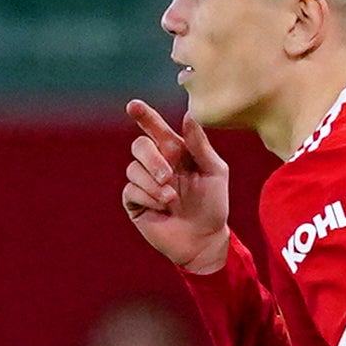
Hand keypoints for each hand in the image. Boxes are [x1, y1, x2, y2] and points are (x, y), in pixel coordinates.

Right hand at [122, 98, 229, 276]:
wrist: (205, 239)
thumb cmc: (213, 205)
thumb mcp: (214, 172)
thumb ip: (200, 145)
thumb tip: (189, 114)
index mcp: (175, 151)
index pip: (155, 128)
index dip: (144, 115)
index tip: (134, 106)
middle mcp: (156, 164)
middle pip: (139, 145)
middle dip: (151, 158)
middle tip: (167, 176)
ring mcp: (144, 183)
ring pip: (133, 169)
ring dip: (153, 184)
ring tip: (172, 199)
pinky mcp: (135, 202)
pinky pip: (131, 190)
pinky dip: (148, 197)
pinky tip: (163, 207)